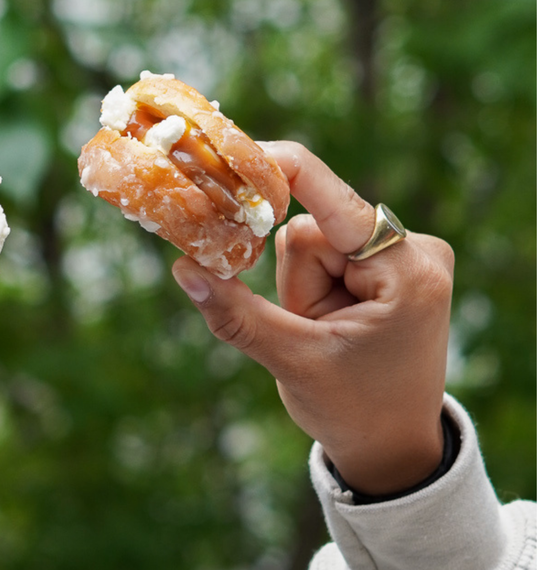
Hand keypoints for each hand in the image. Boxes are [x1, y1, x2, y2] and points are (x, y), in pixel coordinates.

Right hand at [172, 141, 452, 495]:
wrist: (393, 444)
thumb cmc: (353, 410)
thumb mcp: (293, 361)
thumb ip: (237, 314)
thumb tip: (183, 269)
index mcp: (407, 272)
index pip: (336, 201)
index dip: (279, 172)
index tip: (229, 155)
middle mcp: (416, 251)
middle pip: (312, 227)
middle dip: (292, 275)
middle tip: (304, 323)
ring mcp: (405, 255)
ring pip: (312, 238)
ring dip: (301, 283)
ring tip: (322, 330)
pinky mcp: (389, 263)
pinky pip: (325, 250)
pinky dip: (310, 282)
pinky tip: (330, 320)